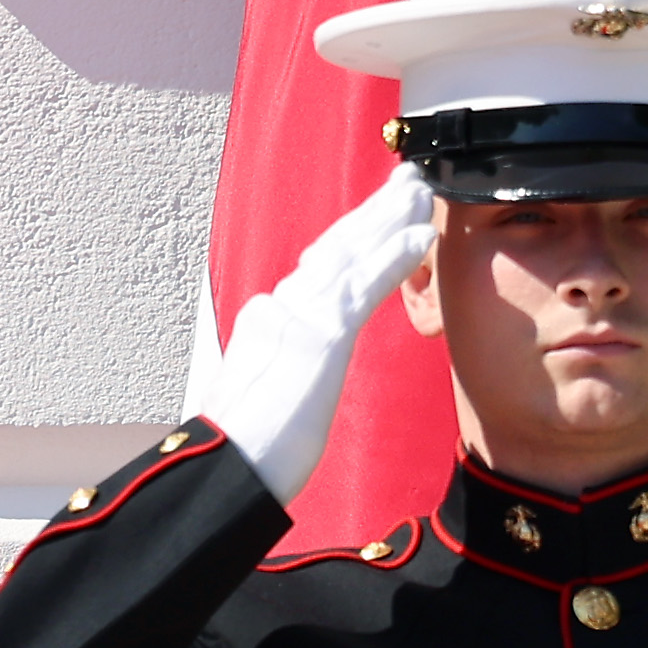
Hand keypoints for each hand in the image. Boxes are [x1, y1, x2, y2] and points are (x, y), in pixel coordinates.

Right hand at [188, 165, 434, 503]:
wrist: (227, 466)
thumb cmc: (241, 450)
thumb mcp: (256, 399)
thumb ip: (274, 373)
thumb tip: (281, 377)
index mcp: (265, 323)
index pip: (314, 270)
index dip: (348, 238)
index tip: (371, 216)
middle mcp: (279, 309)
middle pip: (333, 248)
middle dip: (372, 212)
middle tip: (404, 181)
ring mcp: (299, 318)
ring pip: (352, 254)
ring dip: (389, 218)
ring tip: (419, 192)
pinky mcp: (322, 335)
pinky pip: (366, 285)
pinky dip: (394, 255)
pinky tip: (419, 234)